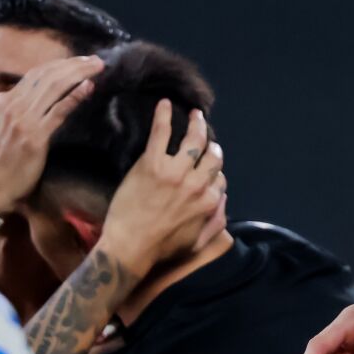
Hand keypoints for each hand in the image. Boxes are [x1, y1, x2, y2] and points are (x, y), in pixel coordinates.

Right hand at [0, 56, 102, 215]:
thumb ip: (4, 112)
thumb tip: (12, 97)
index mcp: (2, 103)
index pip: (35, 75)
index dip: (58, 66)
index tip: (77, 63)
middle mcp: (12, 106)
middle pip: (47, 75)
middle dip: (74, 64)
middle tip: (95, 60)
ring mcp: (24, 121)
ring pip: (55, 87)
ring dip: (78, 73)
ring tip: (97, 67)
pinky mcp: (35, 138)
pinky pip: (59, 111)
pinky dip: (75, 96)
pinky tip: (89, 87)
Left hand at [94, 102, 227, 277]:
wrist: (131, 246)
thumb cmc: (161, 248)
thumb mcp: (196, 244)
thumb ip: (215, 223)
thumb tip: (223, 200)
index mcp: (209, 202)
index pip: (219, 178)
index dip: (214, 171)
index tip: (206, 166)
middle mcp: (197, 184)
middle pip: (212, 156)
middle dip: (212, 144)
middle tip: (205, 134)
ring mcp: (175, 172)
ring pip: (194, 140)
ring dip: (196, 124)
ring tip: (195, 114)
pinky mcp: (152, 164)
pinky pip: (162, 133)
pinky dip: (164, 116)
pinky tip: (164, 104)